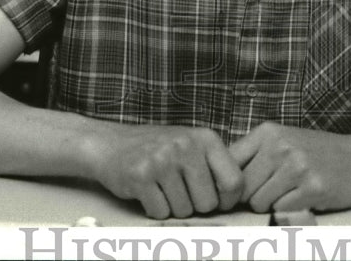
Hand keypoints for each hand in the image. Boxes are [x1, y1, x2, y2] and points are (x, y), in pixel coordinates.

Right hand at [91, 123, 243, 218]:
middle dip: (195, 205)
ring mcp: (162, 160)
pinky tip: (148, 191)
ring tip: (162, 187)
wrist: (110, 144)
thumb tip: (240, 198)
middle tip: (180, 190)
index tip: (216, 200)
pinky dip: (154, 209)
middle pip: (208, 203)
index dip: (227, 200)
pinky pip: (160, 212)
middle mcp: (186, 146)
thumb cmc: (157, 148)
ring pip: (184, 210)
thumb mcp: (191, 145)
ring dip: (173, 207)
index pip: (234, 182)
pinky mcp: (141, 176)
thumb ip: (214, 165)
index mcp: (205, 138)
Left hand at [229, 123, 350, 212]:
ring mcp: (296, 166)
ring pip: (258, 202)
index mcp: (268, 132)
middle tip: (271, 192)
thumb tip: (217, 178)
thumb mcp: (283, 140)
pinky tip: (302, 198)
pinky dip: (288, 210)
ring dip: (269, 205)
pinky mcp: (311, 188)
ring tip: (288, 193)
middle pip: (241, 188)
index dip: (228, 182)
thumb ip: (253, 154)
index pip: (229, 162)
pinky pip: (280, 211)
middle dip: (251, 197)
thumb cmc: (317, 152)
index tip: (233, 192)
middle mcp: (280, 146)